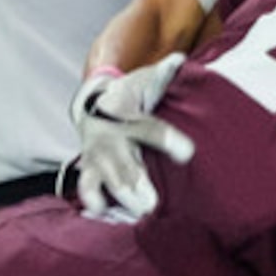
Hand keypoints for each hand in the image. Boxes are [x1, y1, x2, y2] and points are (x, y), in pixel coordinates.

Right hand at [71, 54, 192, 219]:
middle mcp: (107, 136)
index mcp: (123, 112)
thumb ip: (162, 74)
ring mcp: (96, 155)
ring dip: (120, 196)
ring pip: (105, 178)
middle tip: (152, 203)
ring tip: (139, 213)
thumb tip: (179, 60)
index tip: (188, 153)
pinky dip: (94, 202)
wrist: (94, 105)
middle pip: (121, 161)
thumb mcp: (144, 80)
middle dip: (135, 182)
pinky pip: (87, 188)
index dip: (166, 140)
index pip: (147, 128)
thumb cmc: (130, 95)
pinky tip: (103, 215)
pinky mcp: (89, 170)